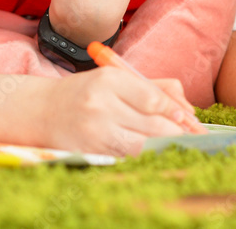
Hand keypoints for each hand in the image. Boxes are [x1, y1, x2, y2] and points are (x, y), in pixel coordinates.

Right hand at [41, 66, 205, 155]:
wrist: (41, 111)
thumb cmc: (86, 92)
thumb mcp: (116, 78)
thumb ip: (154, 87)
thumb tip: (187, 109)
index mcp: (110, 80)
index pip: (153, 99)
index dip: (175, 111)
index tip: (188, 118)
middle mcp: (101, 106)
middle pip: (153, 125)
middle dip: (178, 132)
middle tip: (194, 136)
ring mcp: (95, 132)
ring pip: (143, 145)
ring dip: (164, 146)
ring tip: (178, 144)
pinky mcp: (91, 152)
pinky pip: (127, 157)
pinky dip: (144, 155)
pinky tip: (153, 151)